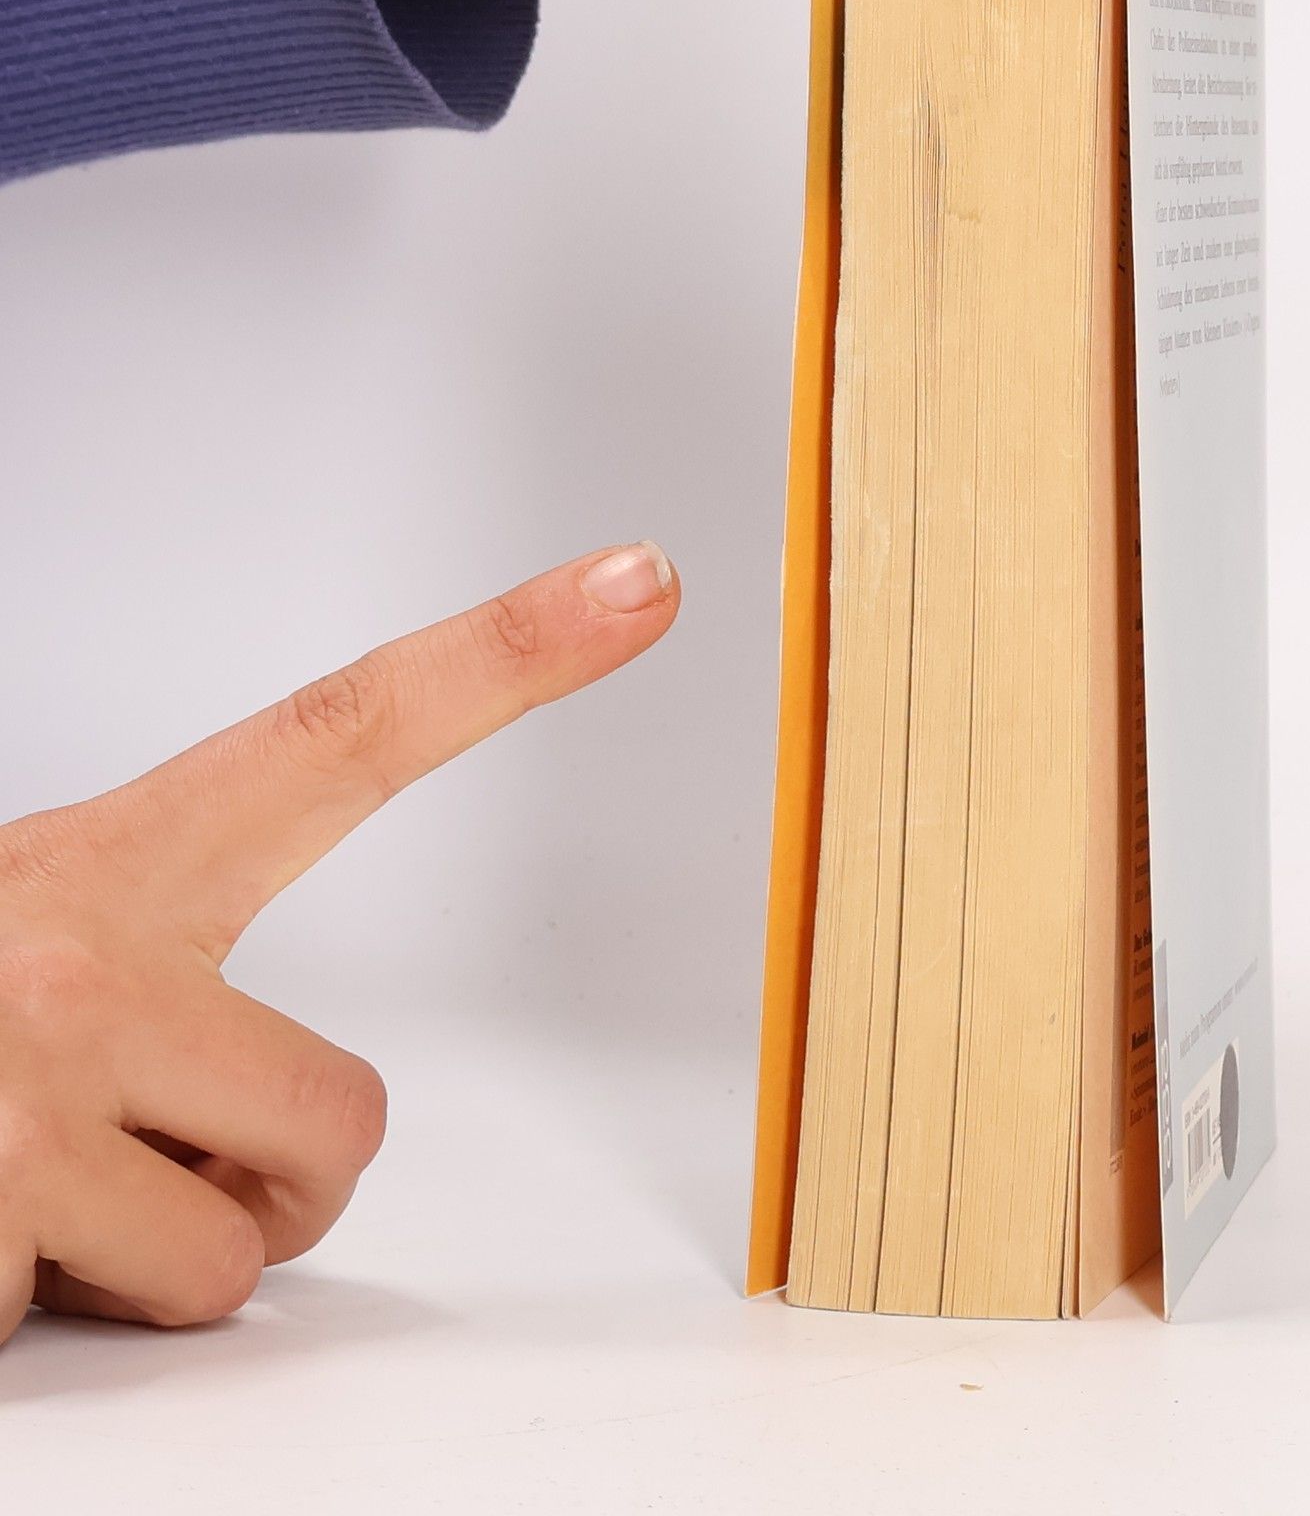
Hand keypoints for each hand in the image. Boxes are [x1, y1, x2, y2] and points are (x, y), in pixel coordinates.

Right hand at [0, 542, 677, 1342]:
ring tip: (16, 1192)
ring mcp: (18, 1103)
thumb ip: (161, 981)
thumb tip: (288, 1139)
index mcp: (112, 865)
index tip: (643, 578)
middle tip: (143, 1152)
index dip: (513, 652)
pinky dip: (16, 1320)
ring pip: (230, 1261)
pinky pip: (75, 1334)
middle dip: (278, 1176)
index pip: (350, 732)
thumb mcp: (23, 940)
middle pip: (346, 1119)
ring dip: (140, 1264)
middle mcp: (79, 958)